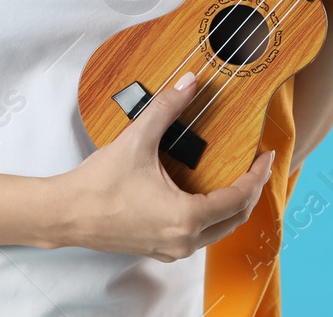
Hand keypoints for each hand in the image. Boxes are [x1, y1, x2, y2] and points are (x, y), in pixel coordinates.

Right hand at [40, 71, 274, 259]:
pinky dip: (212, 216)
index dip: (257, 175)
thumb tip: (191, 82)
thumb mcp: (137, 140)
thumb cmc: (98, 184)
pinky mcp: (158, 249)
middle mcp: (183, 241)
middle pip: (235, 219)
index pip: (238, 198)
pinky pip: (199, 237)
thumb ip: (167, 108)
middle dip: (251, 191)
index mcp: (185, 218)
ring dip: (233, 206)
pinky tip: (207, 195)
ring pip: (218, 231)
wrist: (65, 214)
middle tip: (257, 165)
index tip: (267, 155)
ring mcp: (171, 249)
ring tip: (238, 177)